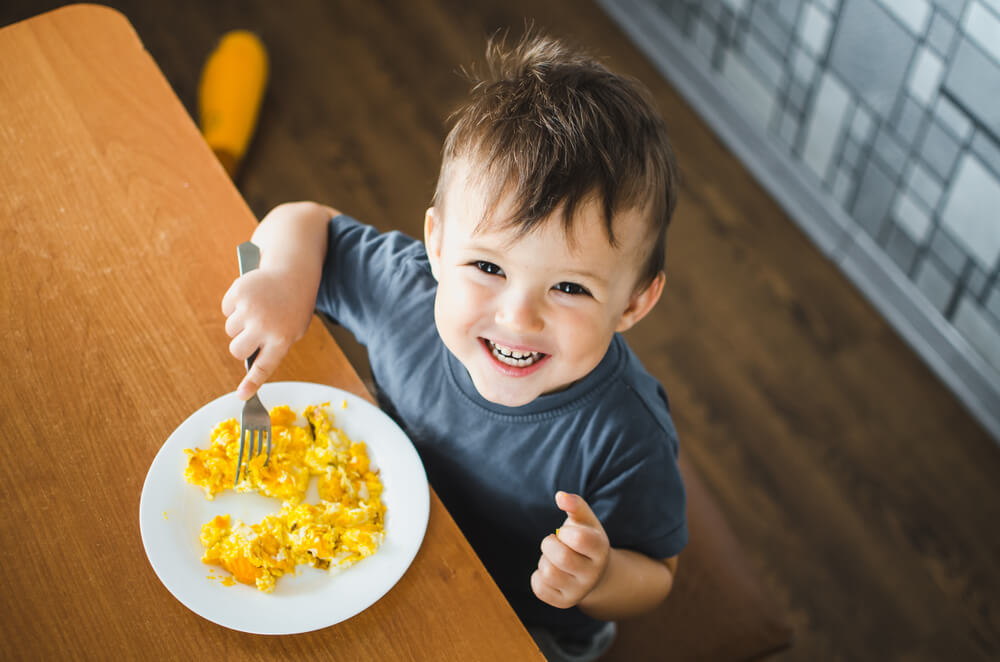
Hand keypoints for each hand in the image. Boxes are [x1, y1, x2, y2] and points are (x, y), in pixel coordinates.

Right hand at [221, 266, 314, 398]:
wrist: (294, 273)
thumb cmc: (294, 307)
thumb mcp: (293, 329)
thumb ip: (273, 346)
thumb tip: (248, 362)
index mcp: (282, 338)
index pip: (264, 367)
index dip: (252, 383)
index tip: (242, 396)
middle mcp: (265, 326)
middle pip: (237, 350)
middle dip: (240, 346)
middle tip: (251, 335)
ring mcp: (250, 309)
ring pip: (230, 330)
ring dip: (239, 324)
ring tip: (257, 311)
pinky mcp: (238, 293)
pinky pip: (226, 310)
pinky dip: (234, 306)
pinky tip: (251, 298)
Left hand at [531, 491, 609, 609]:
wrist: (593, 572)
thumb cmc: (585, 538)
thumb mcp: (585, 520)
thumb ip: (574, 505)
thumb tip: (560, 496)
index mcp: (600, 550)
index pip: (581, 539)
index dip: (565, 532)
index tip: (564, 532)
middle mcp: (593, 574)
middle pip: (562, 558)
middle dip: (549, 544)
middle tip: (553, 542)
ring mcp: (579, 591)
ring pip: (548, 573)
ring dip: (544, 560)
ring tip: (554, 558)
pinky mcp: (563, 602)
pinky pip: (539, 587)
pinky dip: (538, 576)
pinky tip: (551, 571)